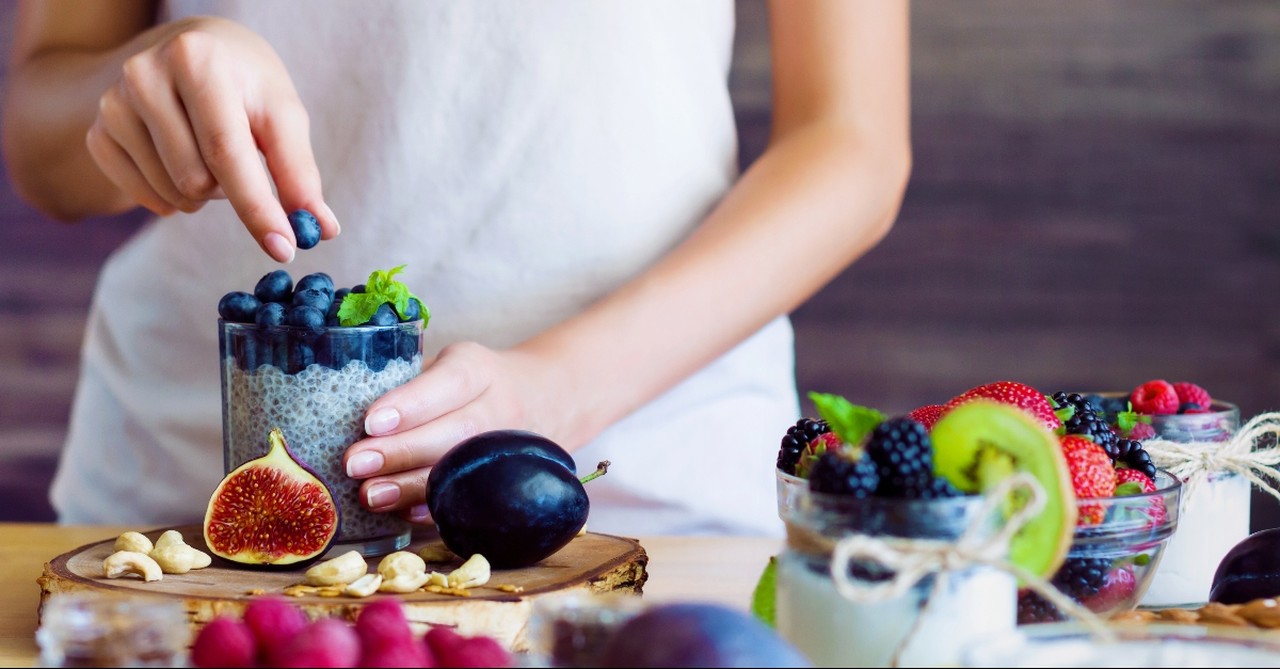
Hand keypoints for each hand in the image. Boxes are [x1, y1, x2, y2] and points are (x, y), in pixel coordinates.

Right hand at [84, 16, 337, 261]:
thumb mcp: (281, 113)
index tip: (285, 249)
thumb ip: (299, 172)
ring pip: (173, 193)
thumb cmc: (246, 84)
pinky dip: (172, 196)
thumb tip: (320, 229)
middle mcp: (145, 76)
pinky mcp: (97, 131)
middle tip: (239, 157)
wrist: (191, 51)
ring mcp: (113, 104)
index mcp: (197, 61)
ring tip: (208, 153)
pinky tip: (179, 162)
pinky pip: (144, 197)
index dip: (258, 207)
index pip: (227, 152)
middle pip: (198, 180)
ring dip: (204, 193)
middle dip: (231, 189)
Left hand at [343, 341, 573, 521]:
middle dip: (401, 451)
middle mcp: (501, 408)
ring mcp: (507, 449)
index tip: (371, 421)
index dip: (412, 403)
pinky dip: (435, 509)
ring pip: (462, 470)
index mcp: (479, 370)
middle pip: (455, 432)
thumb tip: (334, 412)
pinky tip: (403, 512)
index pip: (449, 382)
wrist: (544, 399)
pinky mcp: (505, 481)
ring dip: (412, 486)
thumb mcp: (449, 365)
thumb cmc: (472, 383)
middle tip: (354, 463)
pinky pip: (470, 500)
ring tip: (368, 494)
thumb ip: (407, 382)